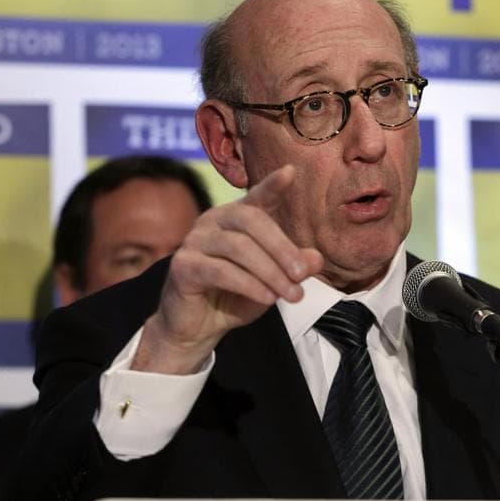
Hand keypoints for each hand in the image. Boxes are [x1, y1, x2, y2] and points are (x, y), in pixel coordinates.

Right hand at [132, 165, 322, 373]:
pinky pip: (219, 270)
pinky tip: (268, 298)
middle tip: (302, 275)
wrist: (199, 328)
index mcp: (236, 219)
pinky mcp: (183, 266)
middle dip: (282, 248)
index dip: (272, 184)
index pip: (256, 197)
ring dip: (270, 272)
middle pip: (251, 220)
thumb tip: (317, 258)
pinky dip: (248, 284)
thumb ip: (294, 267)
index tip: (290, 172)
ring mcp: (194, 241)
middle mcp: (213, 221)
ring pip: (238, 247)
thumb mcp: (273, 282)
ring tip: (292, 294)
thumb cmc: (237, 297)